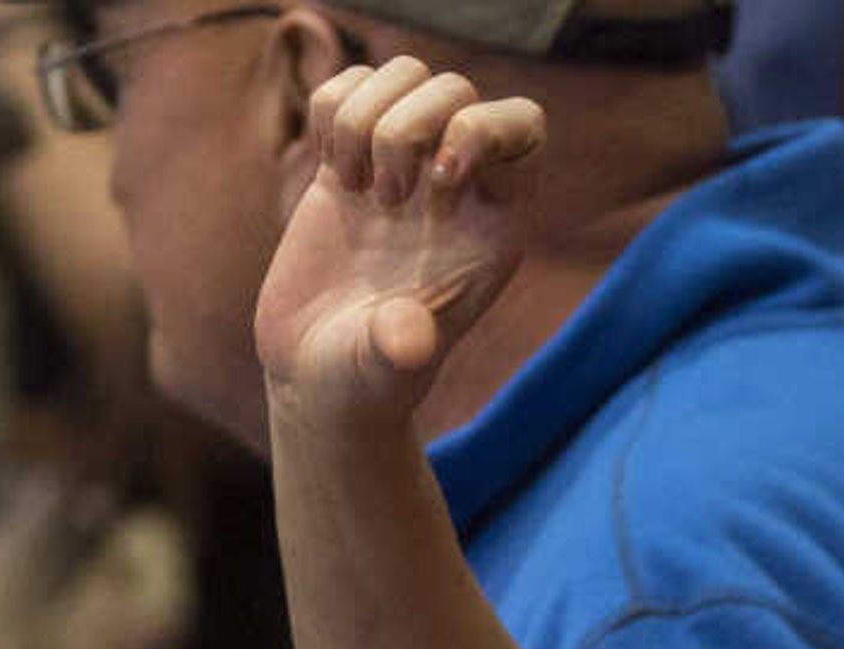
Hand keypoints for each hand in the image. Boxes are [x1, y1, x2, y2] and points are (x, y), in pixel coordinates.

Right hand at [255, 58, 548, 419]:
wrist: (319, 374)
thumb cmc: (365, 381)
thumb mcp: (383, 371)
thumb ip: (399, 350)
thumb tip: (405, 339)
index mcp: (494, 225)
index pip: (524, 126)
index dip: (483, 129)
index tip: (436, 181)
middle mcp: (457, 188)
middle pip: (457, 88)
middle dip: (410, 126)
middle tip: (387, 201)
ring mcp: (403, 168)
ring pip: (404, 73)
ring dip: (365, 115)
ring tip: (355, 184)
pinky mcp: (350, 162)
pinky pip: (349, 85)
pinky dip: (330, 109)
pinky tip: (330, 169)